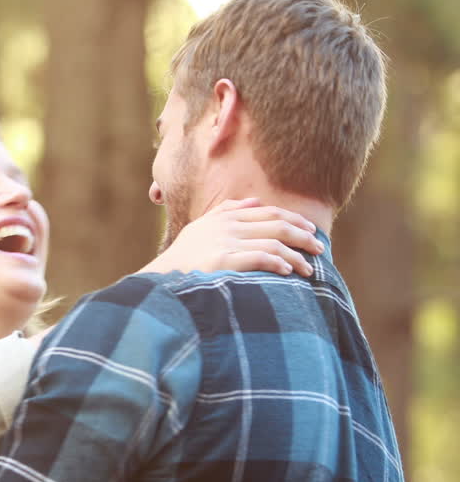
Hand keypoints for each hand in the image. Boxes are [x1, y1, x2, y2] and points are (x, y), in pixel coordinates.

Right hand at [142, 198, 324, 276]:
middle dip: (303, 236)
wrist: (161, 278)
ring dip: (296, 256)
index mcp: (225, 216)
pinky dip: (278, 263)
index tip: (311, 230)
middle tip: (319, 249)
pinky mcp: (223, 261)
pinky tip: (288, 272)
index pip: (269, 212)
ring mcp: (225, 243)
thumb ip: (227, 211)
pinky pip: (260, 258)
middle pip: (277, 225)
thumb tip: (254, 202)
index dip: (294, 220)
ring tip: (308, 270)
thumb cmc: (183, 257)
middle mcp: (227, 226)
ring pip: (274, 243)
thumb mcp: (201, 227)